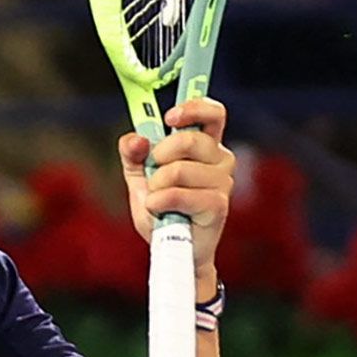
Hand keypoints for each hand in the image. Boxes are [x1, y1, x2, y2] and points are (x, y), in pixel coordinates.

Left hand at [117, 97, 234, 273]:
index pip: (213, 113)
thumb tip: (137, 139)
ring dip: (156, 186)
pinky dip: (159, 202)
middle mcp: (221, 159)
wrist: (172, 248)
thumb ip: (133, 153)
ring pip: (178, 169)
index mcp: (205, 145)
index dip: (193, 108)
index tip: (169, 118)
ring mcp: (223, 182)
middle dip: (160, 156)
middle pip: (189, 139)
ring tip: (159, 200)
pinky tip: (160, 211)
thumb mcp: (140, 176)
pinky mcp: (218, 205)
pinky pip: (177, 194)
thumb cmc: (161, 210)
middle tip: (154, 174)